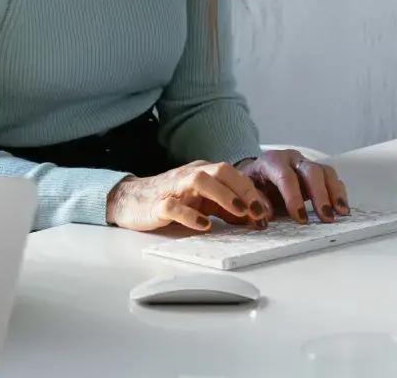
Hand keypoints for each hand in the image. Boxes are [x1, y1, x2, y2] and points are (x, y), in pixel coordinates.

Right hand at [106, 160, 273, 232]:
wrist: (131, 200)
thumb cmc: (170, 199)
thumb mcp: (202, 202)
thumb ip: (225, 207)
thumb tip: (252, 218)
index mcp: (203, 173)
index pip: (232, 174)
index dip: (251, 192)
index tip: (266, 212)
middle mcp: (190, 175)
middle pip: (220, 171)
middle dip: (243, 190)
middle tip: (259, 212)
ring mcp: (174, 188)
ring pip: (199, 181)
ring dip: (223, 196)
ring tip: (239, 213)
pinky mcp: (158, 204)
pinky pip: (174, 206)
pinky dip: (191, 215)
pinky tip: (204, 225)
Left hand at [238, 149, 348, 222]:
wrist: (254, 174)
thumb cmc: (251, 183)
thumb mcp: (245, 190)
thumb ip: (254, 200)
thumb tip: (265, 213)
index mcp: (271, 161)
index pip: (285, 176)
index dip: (293, 197)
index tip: (300, 218)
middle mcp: (292, 159)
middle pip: (311, 171)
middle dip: (320, 195)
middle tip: (325, 217)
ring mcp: (306, 164)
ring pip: (325, 172)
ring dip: (334, 193)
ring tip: (341, 213)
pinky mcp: (316, 173)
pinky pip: (331, 178)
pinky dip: (338, 193)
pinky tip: (342, 208)